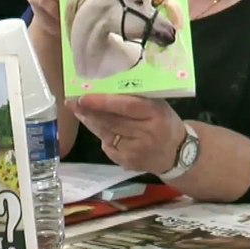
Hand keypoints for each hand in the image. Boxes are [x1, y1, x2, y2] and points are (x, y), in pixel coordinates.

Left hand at [66, 95, 186, 175]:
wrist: (178, 154)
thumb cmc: (164, 122)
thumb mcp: (157, 105)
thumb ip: (136, 98)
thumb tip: (104, 85)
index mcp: (155, 114)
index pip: (126, 106)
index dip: (103, 102)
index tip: (83, 97)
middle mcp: (146, 133)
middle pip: (111, 121)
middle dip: (89, 111)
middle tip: (72, 101)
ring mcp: (136, 151)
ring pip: (106, 134)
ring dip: (90, 122)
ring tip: (77, 110)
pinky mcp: (128, 162)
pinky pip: (108, 146)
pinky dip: (101, 135)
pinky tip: (95, 126)